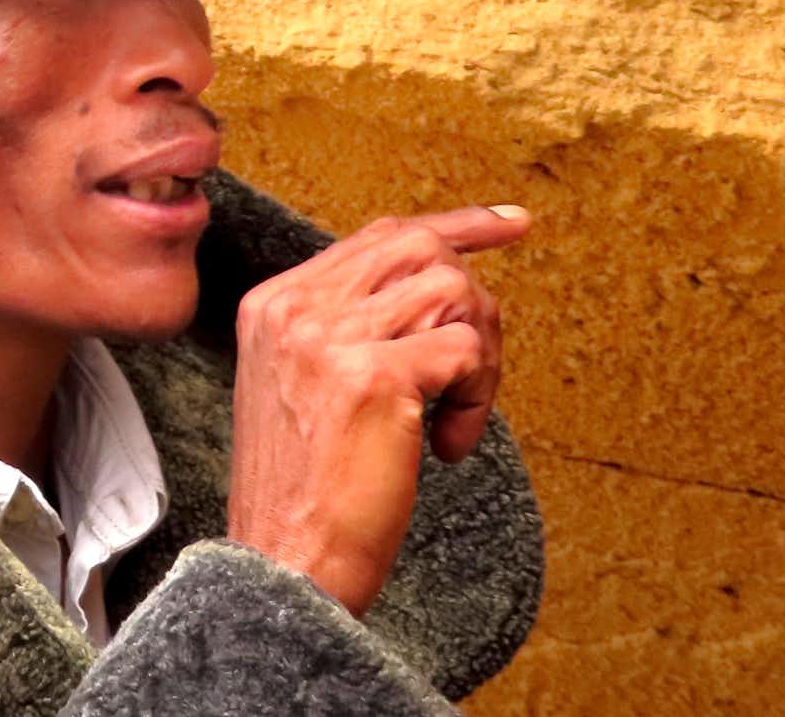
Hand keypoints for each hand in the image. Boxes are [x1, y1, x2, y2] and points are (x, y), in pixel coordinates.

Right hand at [225, 206, 527, 616]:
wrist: (283, 561)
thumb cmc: (305, 489)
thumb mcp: (304, 386)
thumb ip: (346, 327)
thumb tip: (439, 282)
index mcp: (273, 304)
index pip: (379, 235)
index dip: (456, 226)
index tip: (511, 223)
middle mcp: (295, 308)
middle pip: (423, 250)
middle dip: (475, 303)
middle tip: (478, 369)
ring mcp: (330, 336)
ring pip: (454, 293)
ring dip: (480, 358)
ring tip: (456, 414)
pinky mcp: (374, 376)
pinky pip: (466, 350)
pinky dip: (478, 399)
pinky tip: (449, 445)